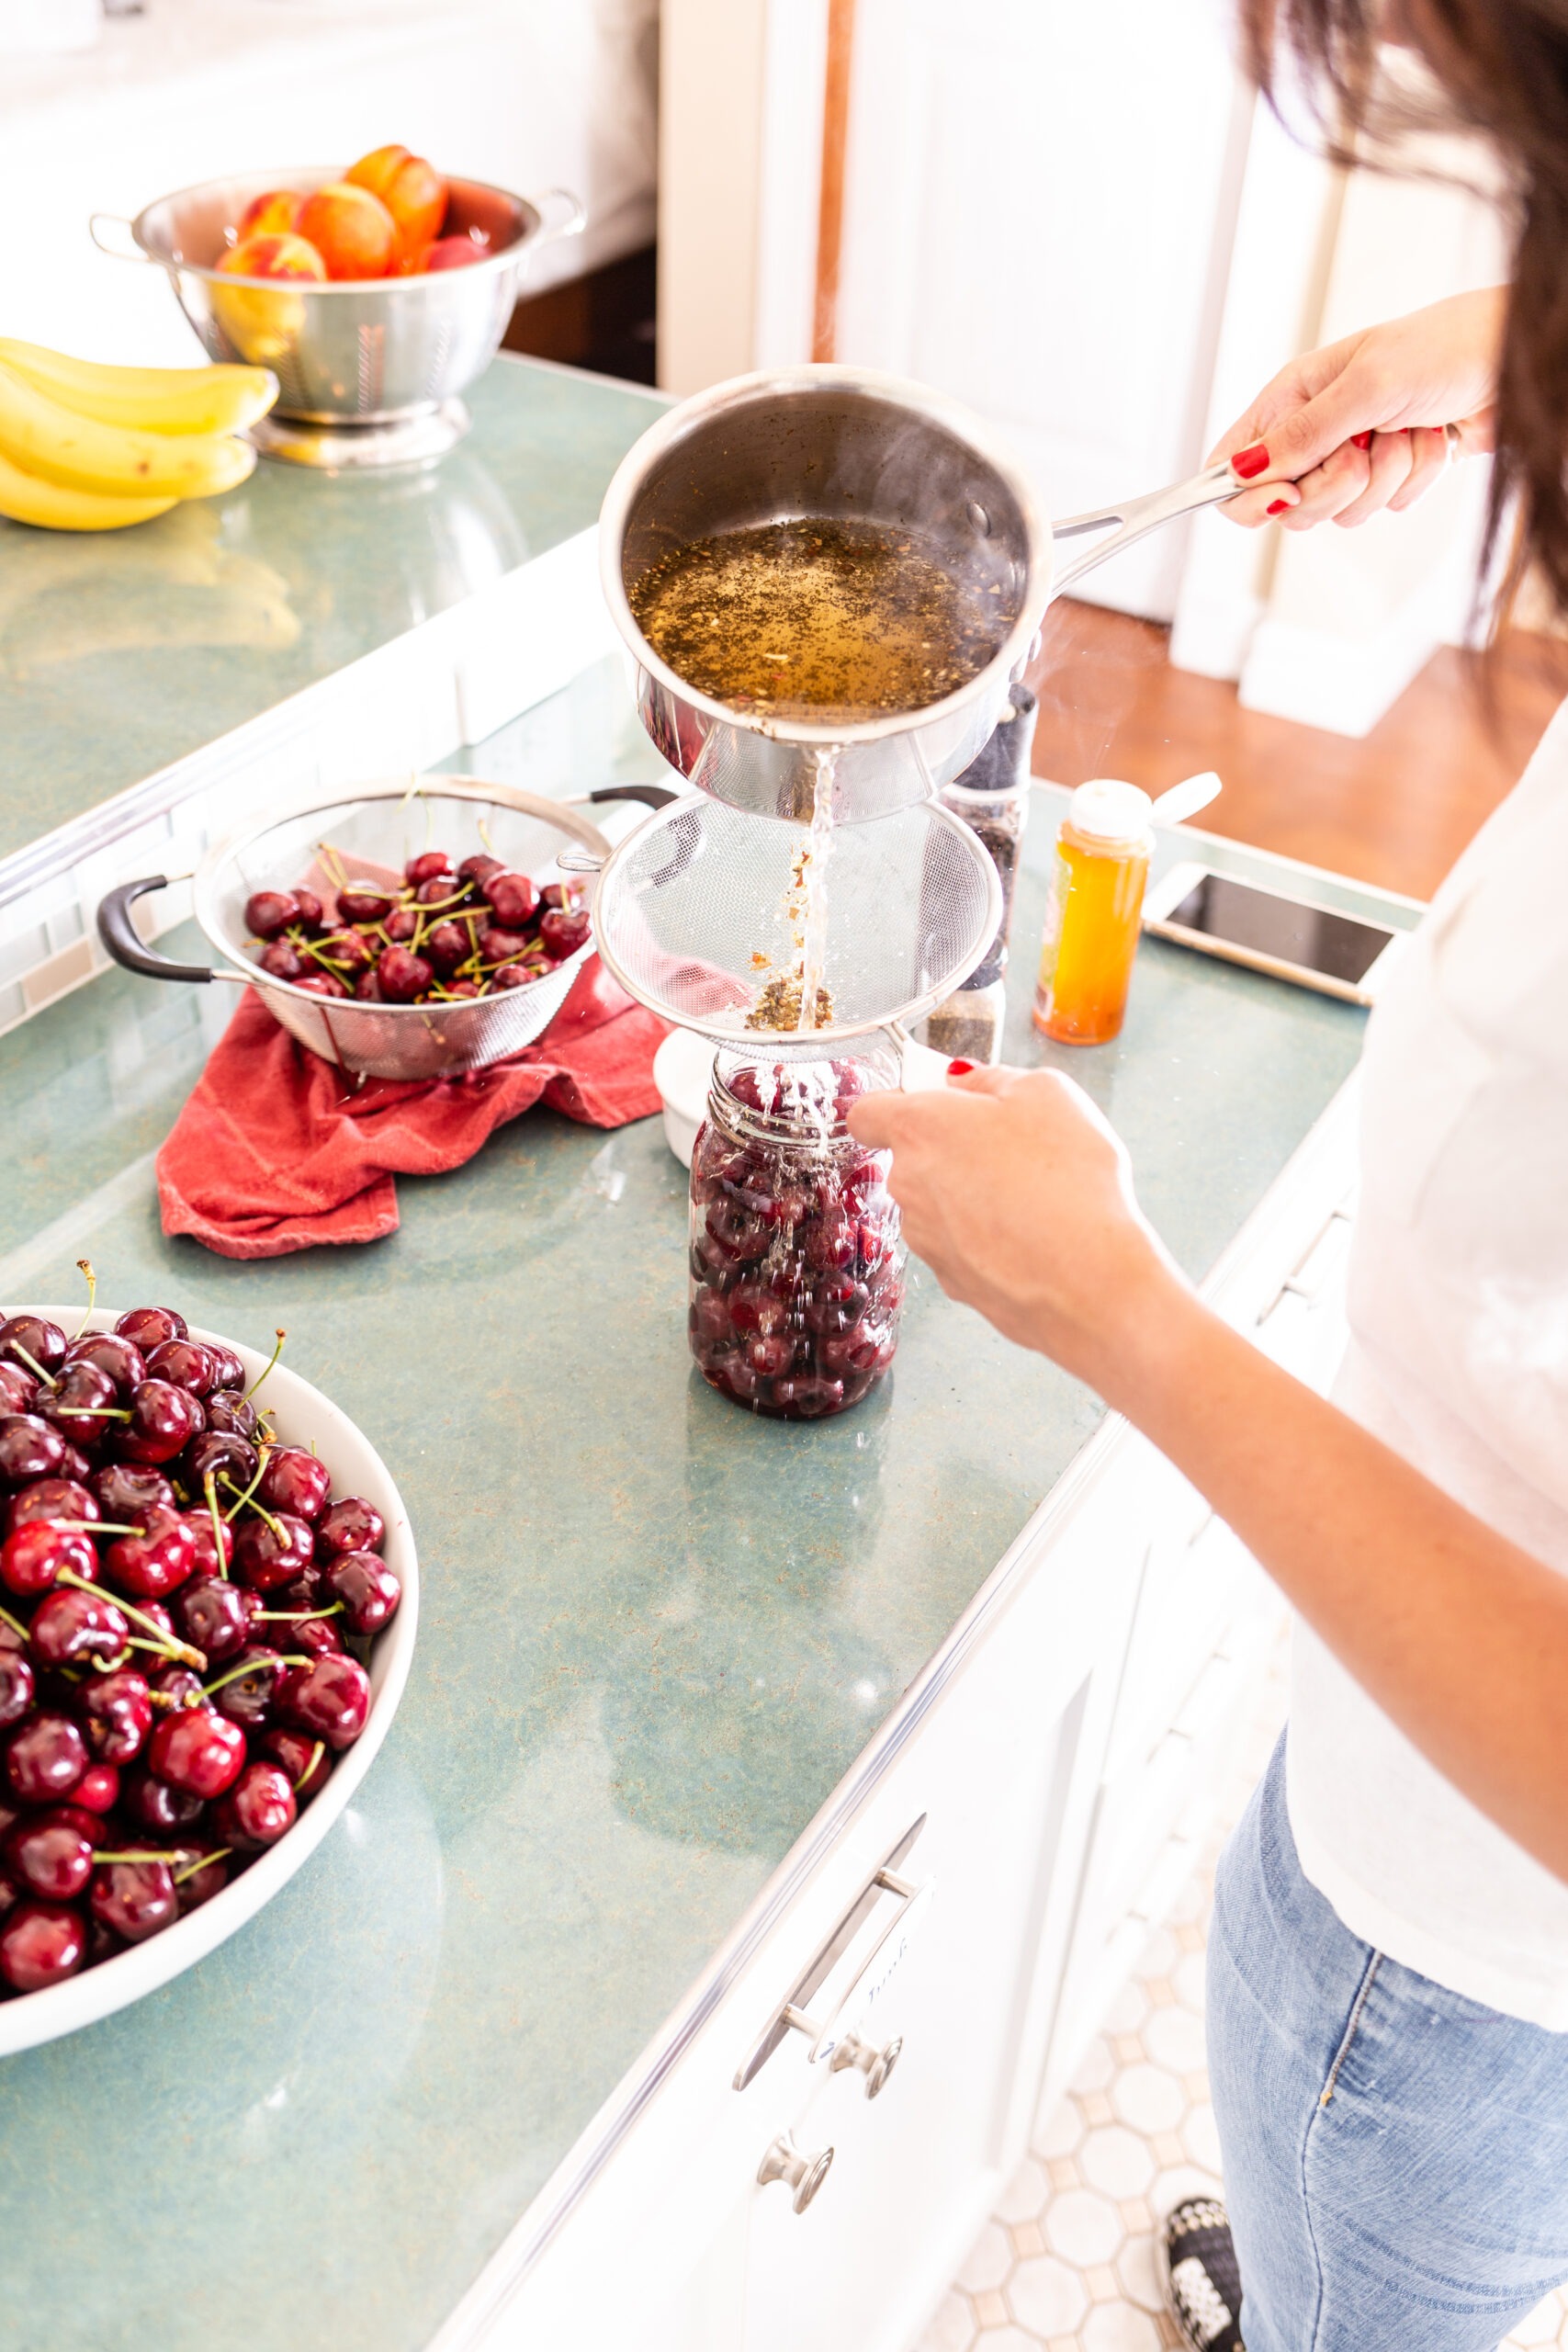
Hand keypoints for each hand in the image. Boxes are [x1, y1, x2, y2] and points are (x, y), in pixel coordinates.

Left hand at [847, 1064, 1188, 1397]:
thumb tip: (966, 1083)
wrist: (1087, 1280)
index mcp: (920, 1129)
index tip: (936, 1101)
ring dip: (973, 1196)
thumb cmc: (1067, 1178)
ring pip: (940, 1205)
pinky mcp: (952, 1283)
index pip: (867, 1113)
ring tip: (1034, 1197)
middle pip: (915, 1158)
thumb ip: (992, 1079)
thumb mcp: (1045, 1093)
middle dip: (955, 1149)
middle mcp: (909, 1186)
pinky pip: (964, 1246)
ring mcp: (926, 1240)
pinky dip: (990, 1239)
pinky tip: (1035, 1237)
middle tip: (1013, 1147)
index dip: (897, 1103)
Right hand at [1210, 287, 1503, 531]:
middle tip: (1364, 449)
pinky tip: (1431, 439)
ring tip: (1407, 431)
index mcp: (1293, 397)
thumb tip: (1240, 472)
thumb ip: (1303, 435)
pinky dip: (1415, 479)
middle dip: (1333, 486)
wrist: (1513, 357)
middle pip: (1288, 504)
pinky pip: (1386, 508)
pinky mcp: (1391, 476)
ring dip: (1385, 478)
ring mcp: (1353, 456)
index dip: (1245, 493)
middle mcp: (1316, 431)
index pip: (1233, 464)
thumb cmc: (1443, 348)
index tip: (1284, 494)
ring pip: (1340, 512)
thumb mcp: (1365, 386)